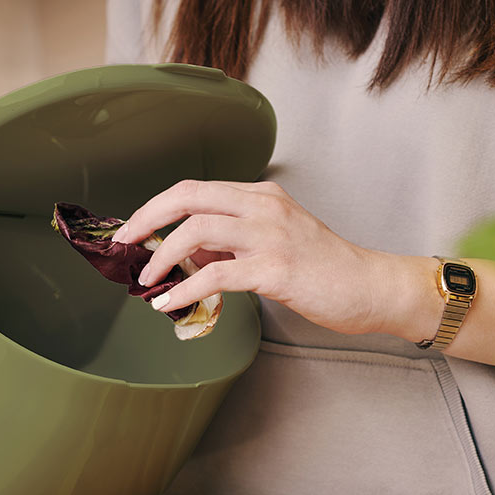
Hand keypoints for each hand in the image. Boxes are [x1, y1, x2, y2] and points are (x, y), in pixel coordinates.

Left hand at [112, 179, 386, 334]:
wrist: (370, 287)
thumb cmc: (324, 269)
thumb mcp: (274, 243)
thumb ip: (232, 244)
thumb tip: (187, 255)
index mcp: (260, 196)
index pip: (195, 190)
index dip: (156, 208)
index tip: (134, 231)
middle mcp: (262, 206)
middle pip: (188, 198)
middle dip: (146, 220)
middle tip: (124, 246)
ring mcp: (270, 234)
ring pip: (197, 231)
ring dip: (161, 258)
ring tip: (146, 283)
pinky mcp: (275, 268)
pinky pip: (215, 274)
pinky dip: (183, 289)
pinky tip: (169, 304)